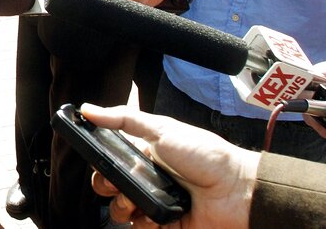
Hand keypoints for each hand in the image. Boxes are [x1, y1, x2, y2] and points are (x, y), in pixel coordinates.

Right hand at [83, 103, 258, 228]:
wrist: (235, 190)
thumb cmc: (205, 155)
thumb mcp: (162, 128)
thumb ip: (125, 119)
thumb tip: (89, 109)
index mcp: (146, 151)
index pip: (111, 157)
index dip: (101, 161)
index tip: (98, 160)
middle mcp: (148, 176)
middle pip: (110, 185)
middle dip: (107, 184)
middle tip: (118, 181)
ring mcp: (154, 200)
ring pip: (120, 208)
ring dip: (122, 205)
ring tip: (136, 200)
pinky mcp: (162, 223)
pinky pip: (138, 227)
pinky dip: (140, 222)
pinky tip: (151, 214)